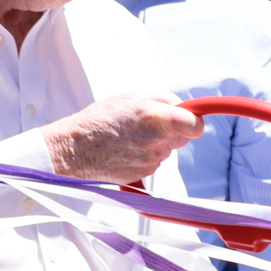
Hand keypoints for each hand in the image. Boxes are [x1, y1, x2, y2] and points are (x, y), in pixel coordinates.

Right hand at [41, 92, 202, 181]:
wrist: (74, 150)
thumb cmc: (100, 119)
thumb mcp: (132, 96)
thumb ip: (164, 99)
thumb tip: (183, 107)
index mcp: (156, 118)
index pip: (195, 125)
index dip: (196, 121)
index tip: (190, 118)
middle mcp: (156, 142)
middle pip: (184, 138)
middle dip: (174, 129)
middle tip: (151, 122)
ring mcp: (151, 161)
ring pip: (167, 150)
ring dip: (156, 142)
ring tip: (130, 135)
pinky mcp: (143, 174)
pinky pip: (154, 162)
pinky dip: (145, 155)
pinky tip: (126, 148)